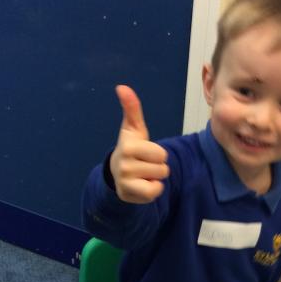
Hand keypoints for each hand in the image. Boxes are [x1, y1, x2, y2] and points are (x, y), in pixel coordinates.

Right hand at [110, 85, 168, 203]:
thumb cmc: (132, 148)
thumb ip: (132, 108)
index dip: (158, 154)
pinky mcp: (128, 194)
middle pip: (163, 167)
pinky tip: (142, 185)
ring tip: (142, 174)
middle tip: (144, 164)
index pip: (162, 154)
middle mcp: (124, 164)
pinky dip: (153, 189)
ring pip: (160, 179)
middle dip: (158, 166)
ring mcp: (125, 181)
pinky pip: (155, 192)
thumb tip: (122, 87)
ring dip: (155, 177)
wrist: (117, 174)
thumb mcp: (133, 129)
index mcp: (128, 147)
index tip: (146, 153)